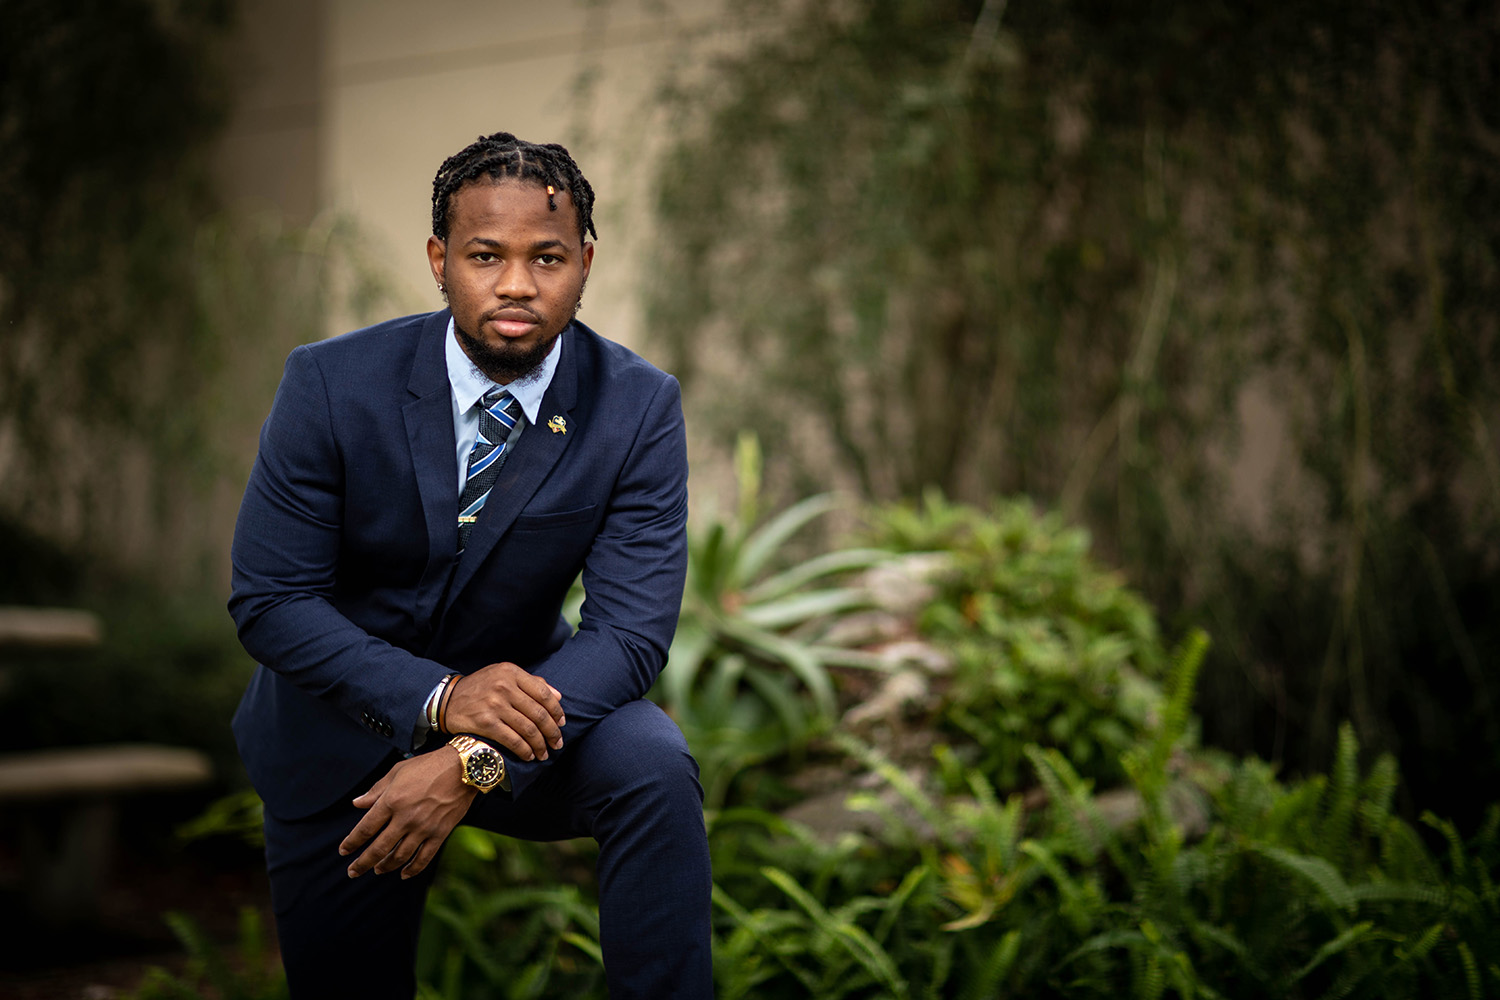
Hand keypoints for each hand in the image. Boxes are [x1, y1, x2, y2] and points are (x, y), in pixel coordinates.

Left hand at [339, 750, 475, 879]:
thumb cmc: (429, 765)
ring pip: (399, 856)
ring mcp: (424, 828)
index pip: (365, 828)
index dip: (352, 842)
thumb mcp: (398, 771)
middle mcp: (405, 818)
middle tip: (353, 871)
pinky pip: (424, 858)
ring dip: (385, 866)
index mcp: (392, 801)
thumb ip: (376, 790)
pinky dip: (412, 869)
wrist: (464, 767)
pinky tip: (404, 874)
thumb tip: (357, 803)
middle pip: (378, 848)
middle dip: (363, 863)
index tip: (344, 851)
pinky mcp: (440, 833)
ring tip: (377, 870)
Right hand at [445, 661, 565, 761]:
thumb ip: (531, 682)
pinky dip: (525, 750)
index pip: (543, 693)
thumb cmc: (480, 688)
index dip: (557, 711)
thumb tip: (558, 696)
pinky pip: (513, 740)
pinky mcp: (486, 723)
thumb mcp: (503, 676)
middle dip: (552, 732)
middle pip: (539, 713)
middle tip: (557, 743)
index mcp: (511, 672)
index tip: (562, 724)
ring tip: (544, 753)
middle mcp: (504, 686)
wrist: (447, 699)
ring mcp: (495, 705)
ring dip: (540, 745)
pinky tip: (529, 756)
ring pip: (528, 729)